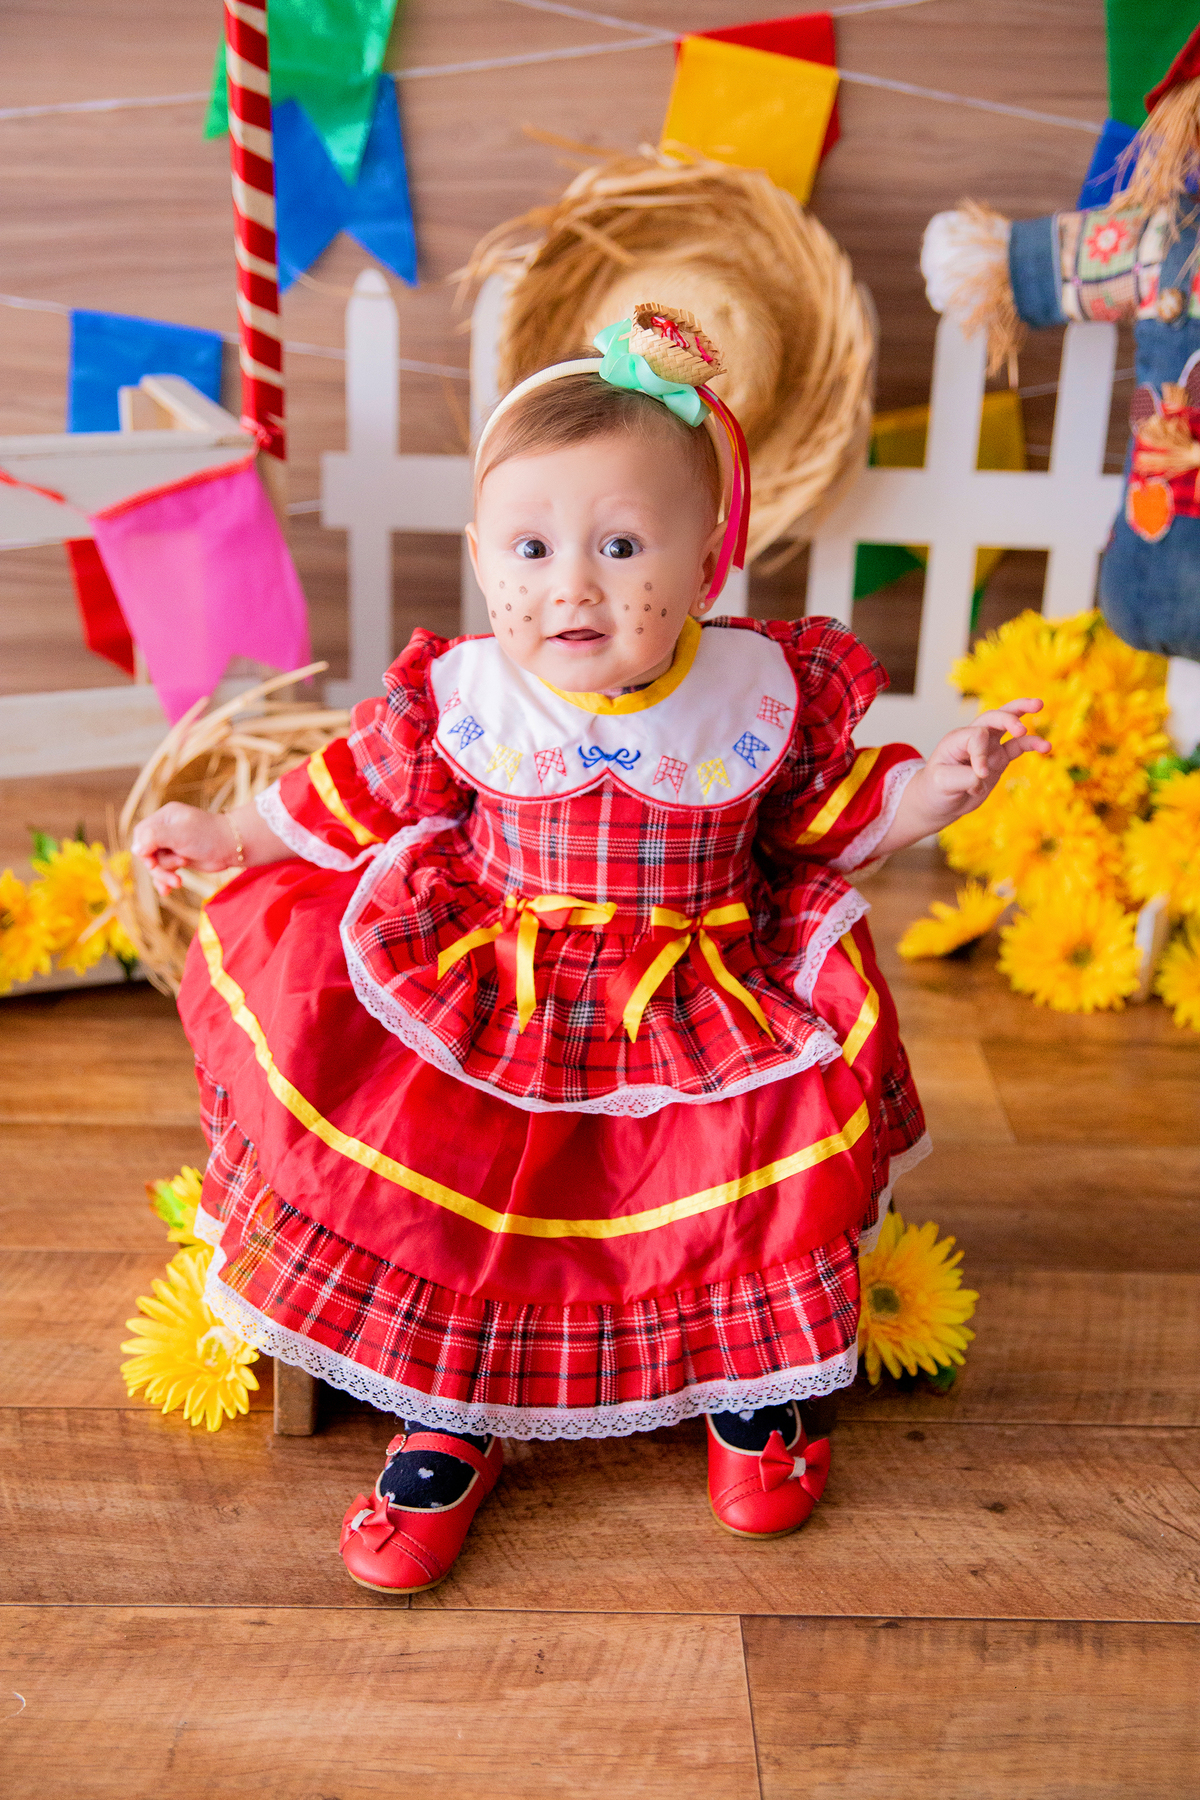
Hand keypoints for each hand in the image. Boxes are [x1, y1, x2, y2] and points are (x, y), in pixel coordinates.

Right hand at [131, 804, 237, 898]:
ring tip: (178, 883)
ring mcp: (173, 844)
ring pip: (156, 863)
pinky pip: (165, 870)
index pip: (141, 834)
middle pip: (147, 852)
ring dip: (164, 875)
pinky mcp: (180, 858)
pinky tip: (166, 891)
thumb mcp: (179, 834)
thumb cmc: (208, 836)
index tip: (153, 863)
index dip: (144, 851)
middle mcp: (166, 829)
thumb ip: (154, 837)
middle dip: (158, 867)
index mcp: (164, 817)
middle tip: (174, 874)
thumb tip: (135, 849)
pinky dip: (165, 880)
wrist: (233, 848)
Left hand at [924, 697, 1048, 817]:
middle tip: (1020, 729)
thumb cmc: (936, 789)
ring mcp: (988, 747)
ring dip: (1022, 712)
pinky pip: (1018, 747)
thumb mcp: (942, 783)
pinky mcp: (999, 759)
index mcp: (957, 739)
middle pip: (993, 716)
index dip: (981, 754)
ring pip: (1008, 723)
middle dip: (1008, 717)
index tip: (980, 774)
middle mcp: (973, 738)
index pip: (977, 736)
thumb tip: (985, 775)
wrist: (939, 801)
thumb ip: (964, 777)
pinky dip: (1032, 744)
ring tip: (1039, 705)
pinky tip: (1047, 746)